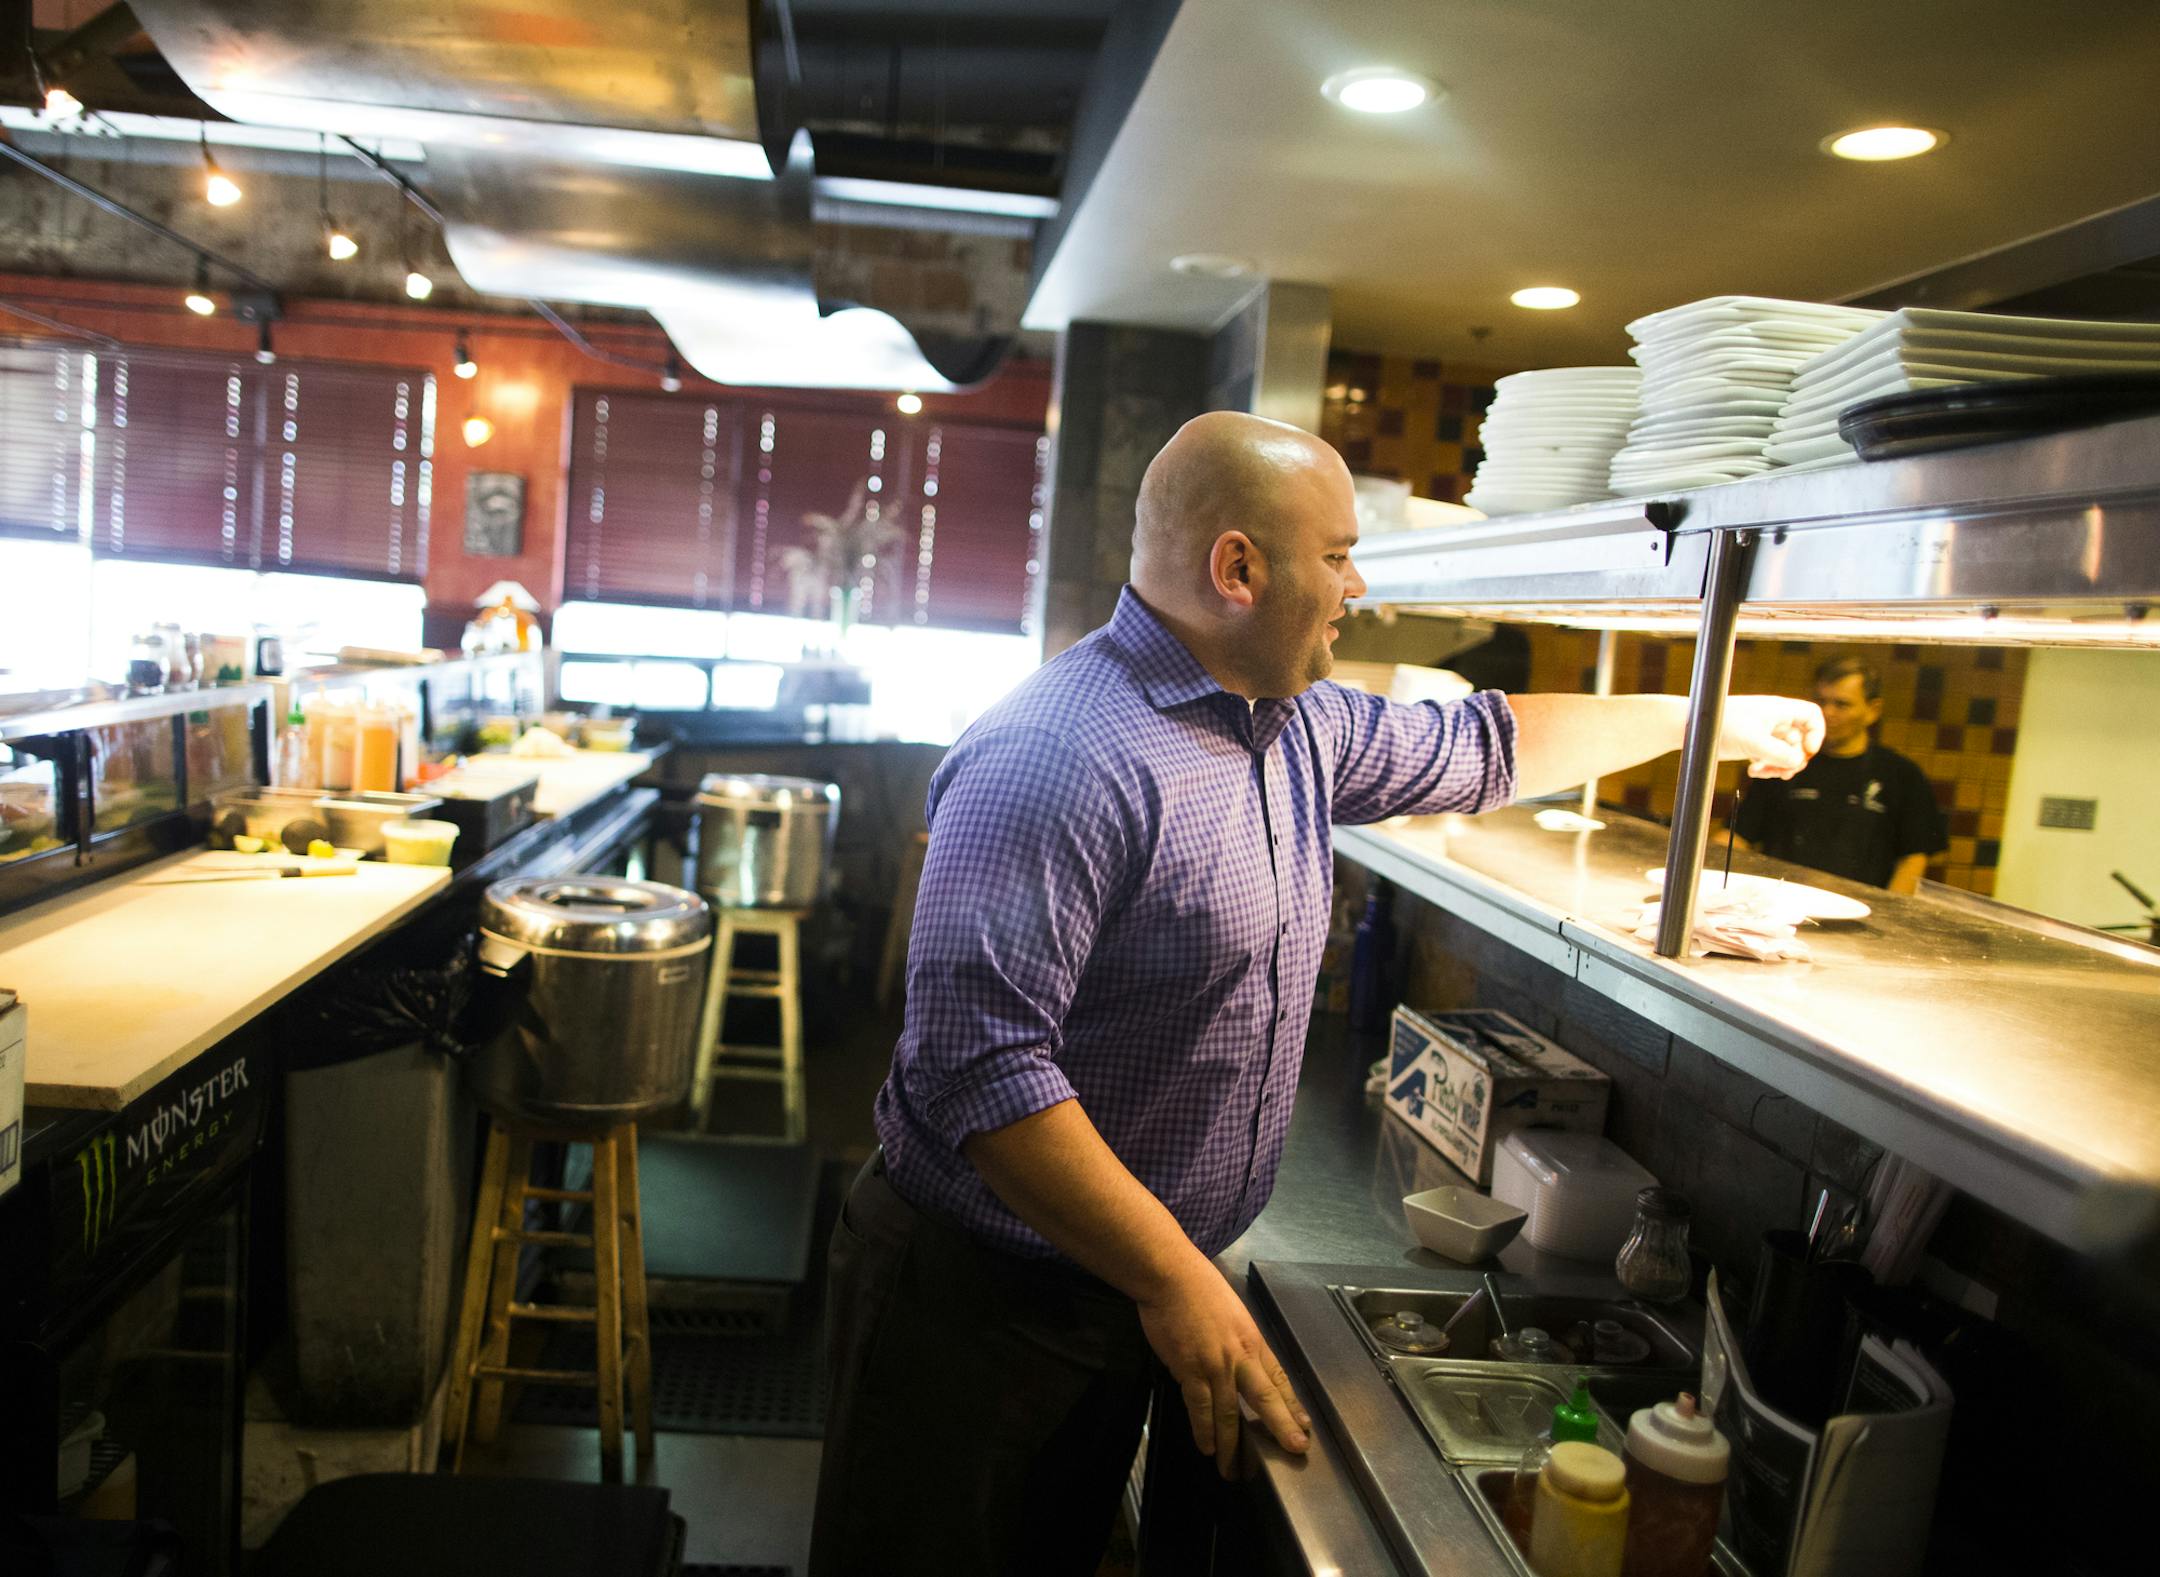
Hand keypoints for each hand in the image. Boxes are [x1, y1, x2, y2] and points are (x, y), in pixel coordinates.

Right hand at [1136, 1257, 1311, 1478]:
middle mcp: (1240, 1357)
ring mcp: (1215, 1366)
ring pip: (1229, 1413)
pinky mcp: (1189, 1371)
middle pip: (1265, 1400)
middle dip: (1281, 1428)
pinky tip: (1207, 1447)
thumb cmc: (1200, 1289)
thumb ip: (1239, 1341)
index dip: (1291, 1405)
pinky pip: (1199, 1408)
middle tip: (1294, 1451)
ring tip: (1234, 1468)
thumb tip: (1242, 1364)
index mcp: (1253, 1341)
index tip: (1303, 1427)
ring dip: (1232, 1445)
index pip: (1279, 1379)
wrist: (1171, 1277)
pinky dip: (1204, 1430)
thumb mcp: (1233, 1313)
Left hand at [1718, 695, 1823, 778]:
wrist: (1692, 728)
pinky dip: (1766, 767)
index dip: (1817, 734)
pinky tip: (1753, 771)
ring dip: (1778, 766)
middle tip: (1782, 772)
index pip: (1812, 716)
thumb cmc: (1721, 726)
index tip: (1807, 751)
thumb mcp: (1754, 742)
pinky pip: (1770, 758)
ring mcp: (1764, 733)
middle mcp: (1774, 720)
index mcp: (1779, 710)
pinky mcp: (1753, 744)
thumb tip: (1797, 763)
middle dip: (1793, 759)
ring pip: (1785, 753)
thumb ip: (1780, 754)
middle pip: (1800, 741)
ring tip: (1762, 772)